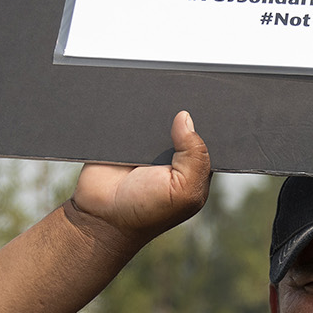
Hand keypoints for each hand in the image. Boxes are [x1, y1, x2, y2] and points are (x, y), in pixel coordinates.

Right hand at [70, 111, 210, 247]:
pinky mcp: (125, 134)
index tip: (210, 105)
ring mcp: (150, 141)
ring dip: (158, 105)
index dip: (212, 122)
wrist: (101, 216)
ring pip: (160, 113)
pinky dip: (133, 106)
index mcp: (196, 165)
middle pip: (186, 120)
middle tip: (180, 97)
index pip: (212, 136)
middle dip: (184, 109)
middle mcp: (175, 151)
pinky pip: (131, 112)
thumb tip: (185, 117)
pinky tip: (135, 99)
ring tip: (157, 96)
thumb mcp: (183, 191)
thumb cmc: (145, 212)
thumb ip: (195, 158)